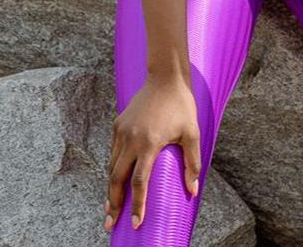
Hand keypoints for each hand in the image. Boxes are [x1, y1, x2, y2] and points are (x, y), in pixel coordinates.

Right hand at [105, 73, 201, 232]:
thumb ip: (192, 163)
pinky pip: (113, 151)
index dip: (137, 205)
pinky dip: (112, 167)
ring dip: (110, 188)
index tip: (135, 223)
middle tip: (110, 222)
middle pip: (117, 179)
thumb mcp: (192, 133)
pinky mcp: (118, 124)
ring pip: (111, 166)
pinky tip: (114, 179)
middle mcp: (131, 138)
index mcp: (149, 143)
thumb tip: (192, 190)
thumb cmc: (181, 105)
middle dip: (113, 203)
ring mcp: (122, 131)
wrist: (165, 77)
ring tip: (110, 207)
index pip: (139, 182)